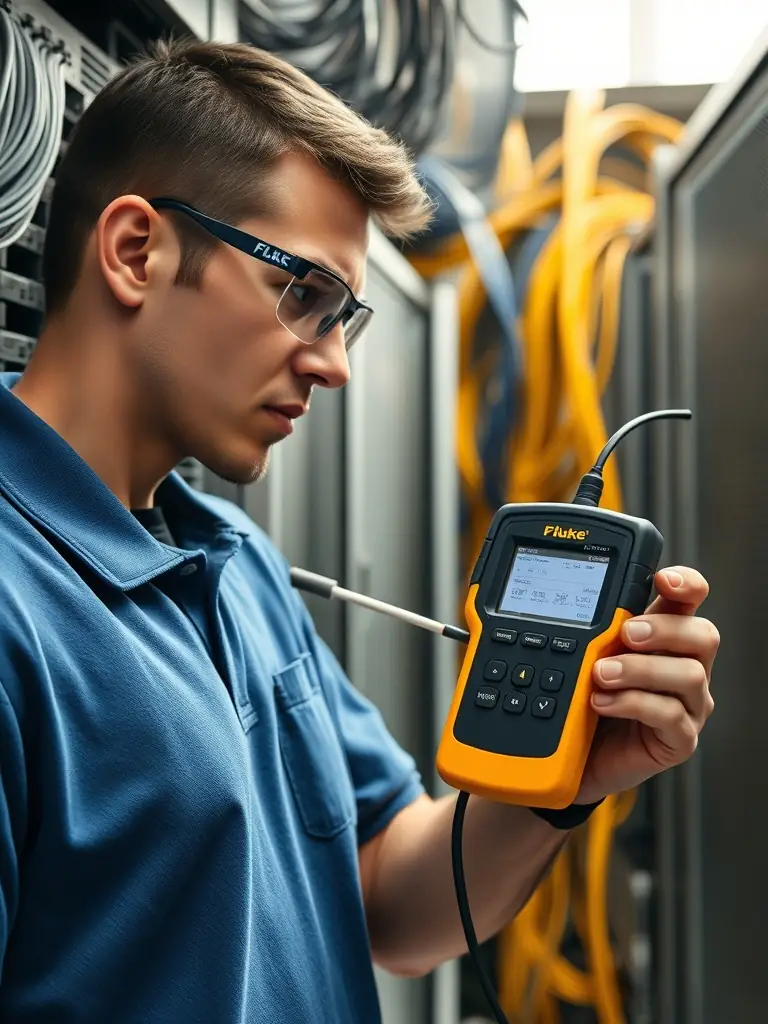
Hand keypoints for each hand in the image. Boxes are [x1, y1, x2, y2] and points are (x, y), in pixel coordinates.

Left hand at [576, 566, 717, 803]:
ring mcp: (687, 705)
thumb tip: (570, 603)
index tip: (662, 579)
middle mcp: (683, 666)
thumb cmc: (582, 698)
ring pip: (690, 674)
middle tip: (625, 633)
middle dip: (664, 628)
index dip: (686, 583)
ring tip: (600, 675)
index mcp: (664, 636)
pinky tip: (601, 703)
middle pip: (703, 634)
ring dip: (641, 669)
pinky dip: (632, 704)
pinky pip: (671, 716)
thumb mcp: (583, 656)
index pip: (689, 600)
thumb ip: (591, 630)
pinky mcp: (679, 739)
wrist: (570, 756)